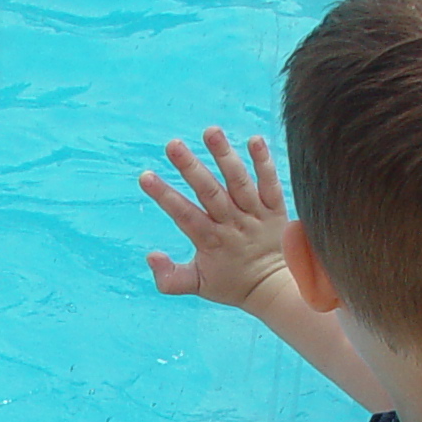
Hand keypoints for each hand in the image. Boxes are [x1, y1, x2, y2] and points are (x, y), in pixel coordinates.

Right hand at [138, 127, 293, 314]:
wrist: (275, 289)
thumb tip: (150, 257)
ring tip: (210, 132)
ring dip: (224, 156)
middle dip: (191, 168)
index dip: (165, 196)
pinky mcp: (276, 208)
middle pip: (210, 193)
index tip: (146, 177)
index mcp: (211, 242)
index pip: (185, 215)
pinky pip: (270, 183)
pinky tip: (254, 139)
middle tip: (172, 144)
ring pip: (239, 182)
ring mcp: (255, 214)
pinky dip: (264, 162)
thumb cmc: (232, 283)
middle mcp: (233, 224)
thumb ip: (170, 278)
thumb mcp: (198, 285)